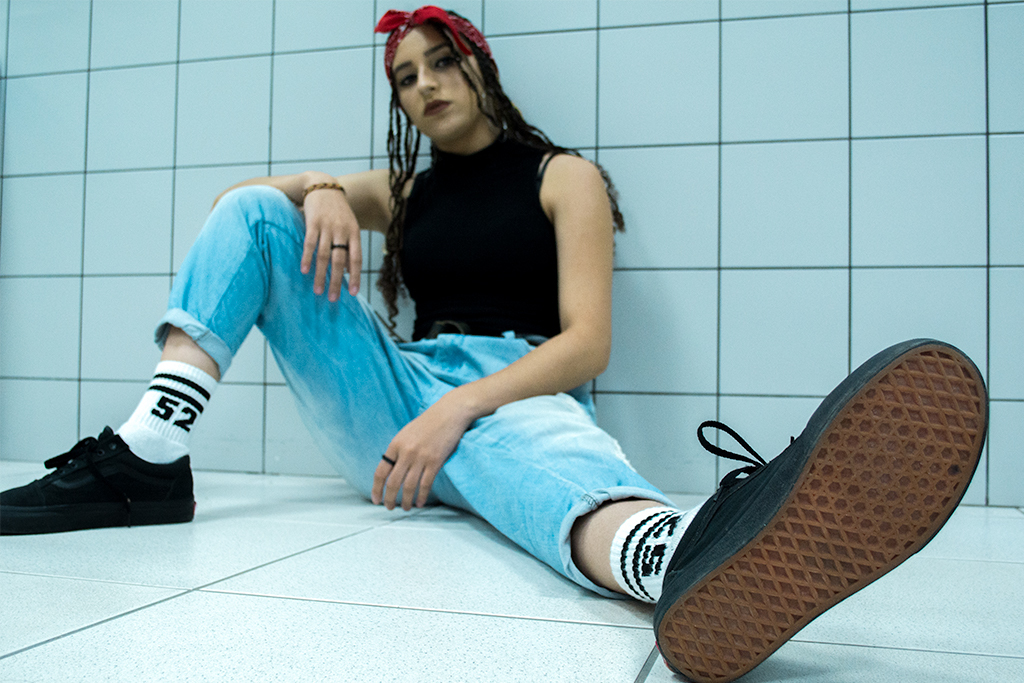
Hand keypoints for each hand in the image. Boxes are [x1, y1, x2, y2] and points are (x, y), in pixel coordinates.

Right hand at [299, 186, 361, 299]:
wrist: (323, 186)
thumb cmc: (338, 211)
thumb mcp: (349, 226)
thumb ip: (349, 247)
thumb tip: (348, 271)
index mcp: (354, 233)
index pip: (356, 259)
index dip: (355, 277)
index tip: (353, 293)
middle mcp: (342, 231)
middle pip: (340, 261)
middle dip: (336, 281)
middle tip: (333, 298)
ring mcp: (327, 226)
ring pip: (324, 255)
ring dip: (320, 275)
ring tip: (318, 290)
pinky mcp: (313, 222)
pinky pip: (310, 243)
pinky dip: (307, 258)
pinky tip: (304, 271)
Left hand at [372, 393, 477, 510]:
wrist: (449, 413)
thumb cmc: (428, 423)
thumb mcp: (406, 434)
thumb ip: (398, 450)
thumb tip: (391, 471)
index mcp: (395, 444)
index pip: (381, 471)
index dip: (376, 488)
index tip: (376, 499)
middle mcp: (406, 452)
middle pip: (393, 482)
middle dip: (389, 498)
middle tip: (389, 508)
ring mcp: (421, 457)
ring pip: (409, 486)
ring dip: (406, 500)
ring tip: (406, 508)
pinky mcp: (436, 461)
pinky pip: (426, 484)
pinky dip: (422, 495)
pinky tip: (420, 503)